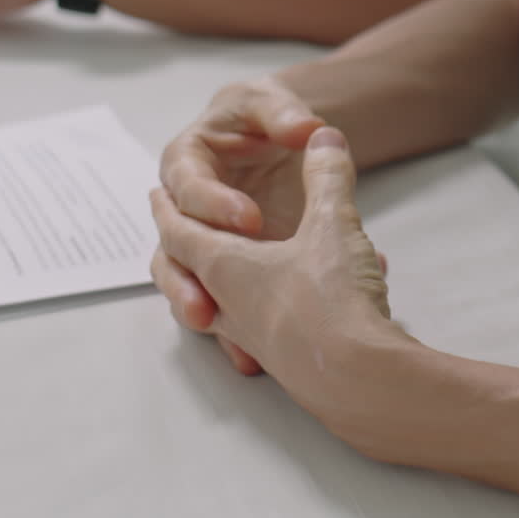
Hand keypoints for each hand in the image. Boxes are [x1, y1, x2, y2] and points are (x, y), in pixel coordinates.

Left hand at [151, 127, 405, 417]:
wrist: (362, 382)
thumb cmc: (331, 299)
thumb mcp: (332, 222)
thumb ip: (327, 174)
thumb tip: (324, 135)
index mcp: (222, 264)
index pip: (179, 231)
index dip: (169, 209)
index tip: (157, 198)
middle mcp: (226, 304)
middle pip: (183, 272)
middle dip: (179, 248)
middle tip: (172, 231)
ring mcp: (252, 338)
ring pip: (217, 307)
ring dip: (216, 285)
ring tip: (221, 276)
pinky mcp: (283, 363)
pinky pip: (256, 331)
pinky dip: (258, 313)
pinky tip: (289, 312)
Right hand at [154, 77, 326, 372]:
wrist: (276, 138)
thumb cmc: (264, 117)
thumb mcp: (271, 105)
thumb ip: (285, 113)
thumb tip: (313, 129)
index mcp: (187, 163)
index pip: (187, 186)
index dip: (213, 205)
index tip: (251, 219)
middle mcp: (184, 210)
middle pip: (169, 249)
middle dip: (185, 280)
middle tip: (210, 304)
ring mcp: (202, 247)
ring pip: (184, 286)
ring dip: (197, 313)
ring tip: (217, 338)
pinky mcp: (224, 274)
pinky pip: (219, 308)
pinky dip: (232, 335)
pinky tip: (252, 361)